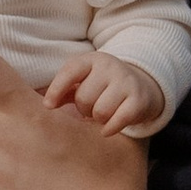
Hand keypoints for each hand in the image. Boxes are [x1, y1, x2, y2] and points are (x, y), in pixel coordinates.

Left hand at [41, 51, 165, 137]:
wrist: (143, 87)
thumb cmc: (104, 87)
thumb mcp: (84, 82)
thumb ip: (64, 91)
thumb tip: (47, 104)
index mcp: (92, 60)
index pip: (70, 72)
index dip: (56, 90)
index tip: (49, 106)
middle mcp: (110, 67)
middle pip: (84, 98)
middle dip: (84, 109)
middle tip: (92, 108)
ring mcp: (126, 82)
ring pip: (100, 111)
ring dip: (98, 119)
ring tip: (103, 114)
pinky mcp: (139, 100)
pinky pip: (117, 121)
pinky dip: (109, 128)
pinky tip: (108, 128)